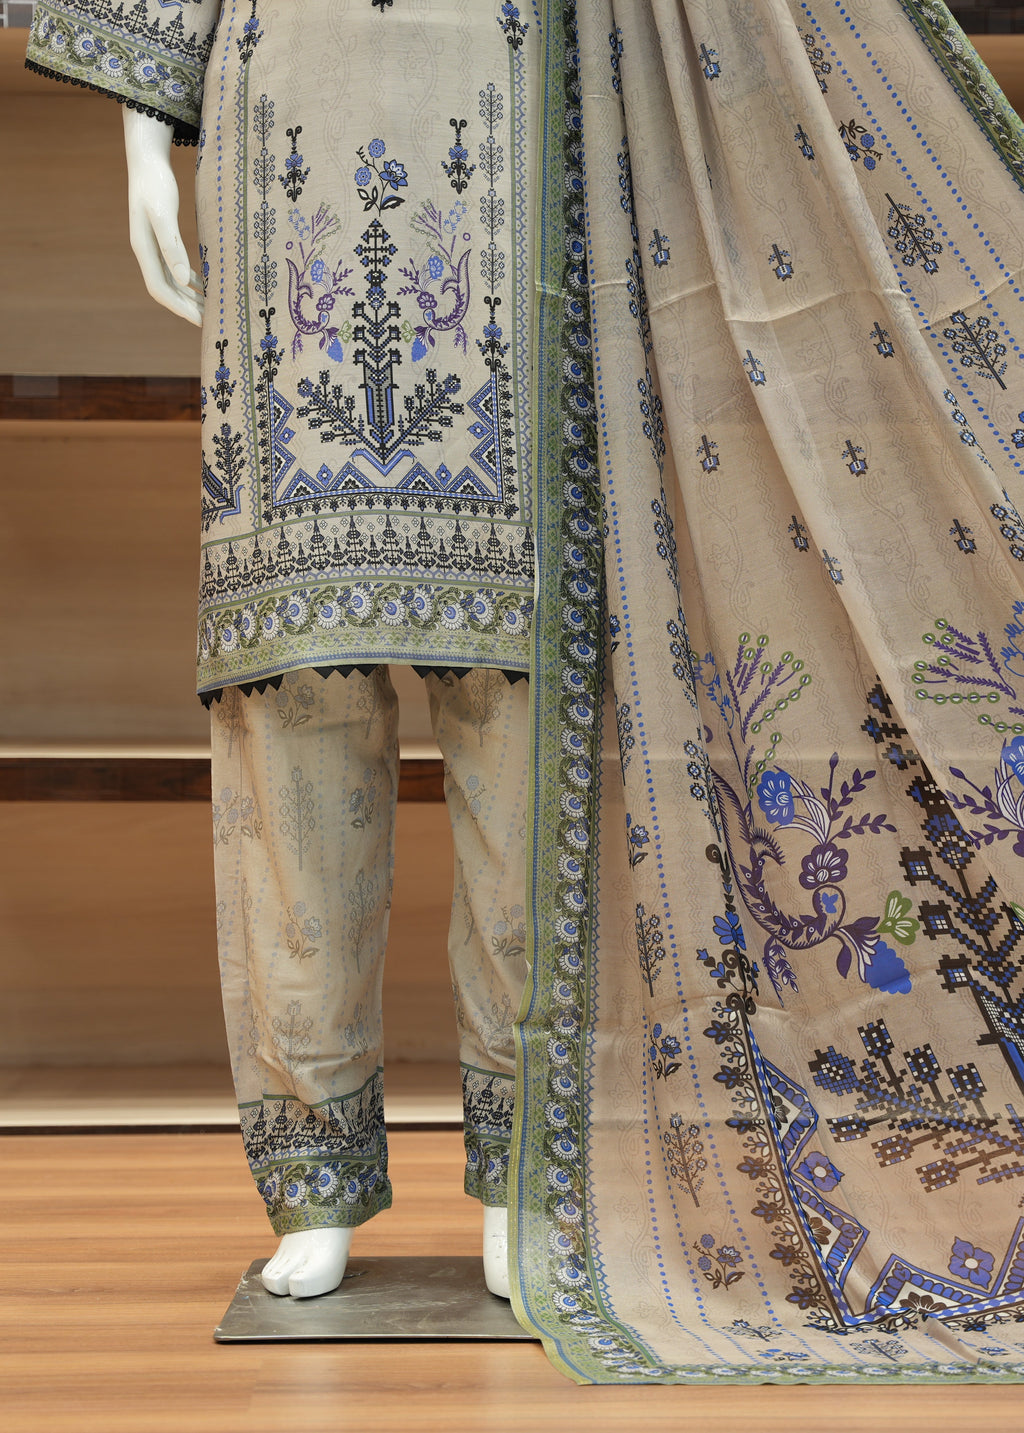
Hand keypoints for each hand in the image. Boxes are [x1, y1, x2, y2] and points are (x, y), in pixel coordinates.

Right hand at [122, 108, 203, 325]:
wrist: (147, 159)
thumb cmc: (155, 183)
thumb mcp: (163, 213)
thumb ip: (172, 246)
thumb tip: (182, 279)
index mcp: (144, 249)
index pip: (160, 289)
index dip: (180, 308)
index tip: (201, 321)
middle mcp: (147, 252)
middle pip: (167, 290)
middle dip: (188, 308)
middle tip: (213, 321)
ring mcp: (153, 246)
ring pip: (173, 281)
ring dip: (190, 296)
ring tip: (213, 308)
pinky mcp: (163, 238)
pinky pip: (177, 268)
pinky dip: (191, 280)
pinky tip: (206, 286)